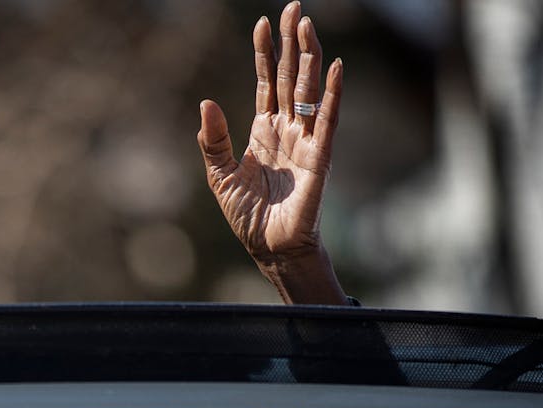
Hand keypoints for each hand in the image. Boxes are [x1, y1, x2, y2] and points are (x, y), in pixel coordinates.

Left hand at [198, 2, 344, 304]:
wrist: (269, 248)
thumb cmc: (248, 216)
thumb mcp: (220, 176)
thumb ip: (213, 141)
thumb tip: (206, 102)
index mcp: (263, 132)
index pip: (266, 83)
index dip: (265, 54)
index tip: (262, 22)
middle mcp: (287, 130)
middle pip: (290, 77)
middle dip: (290, 43)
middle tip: (293, 7)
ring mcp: (305, 140)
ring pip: (308, 90)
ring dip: (309, 57)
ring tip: (307, 26)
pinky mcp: (320, 157)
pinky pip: (327, 120)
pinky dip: (331, 94)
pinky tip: (335, 68)